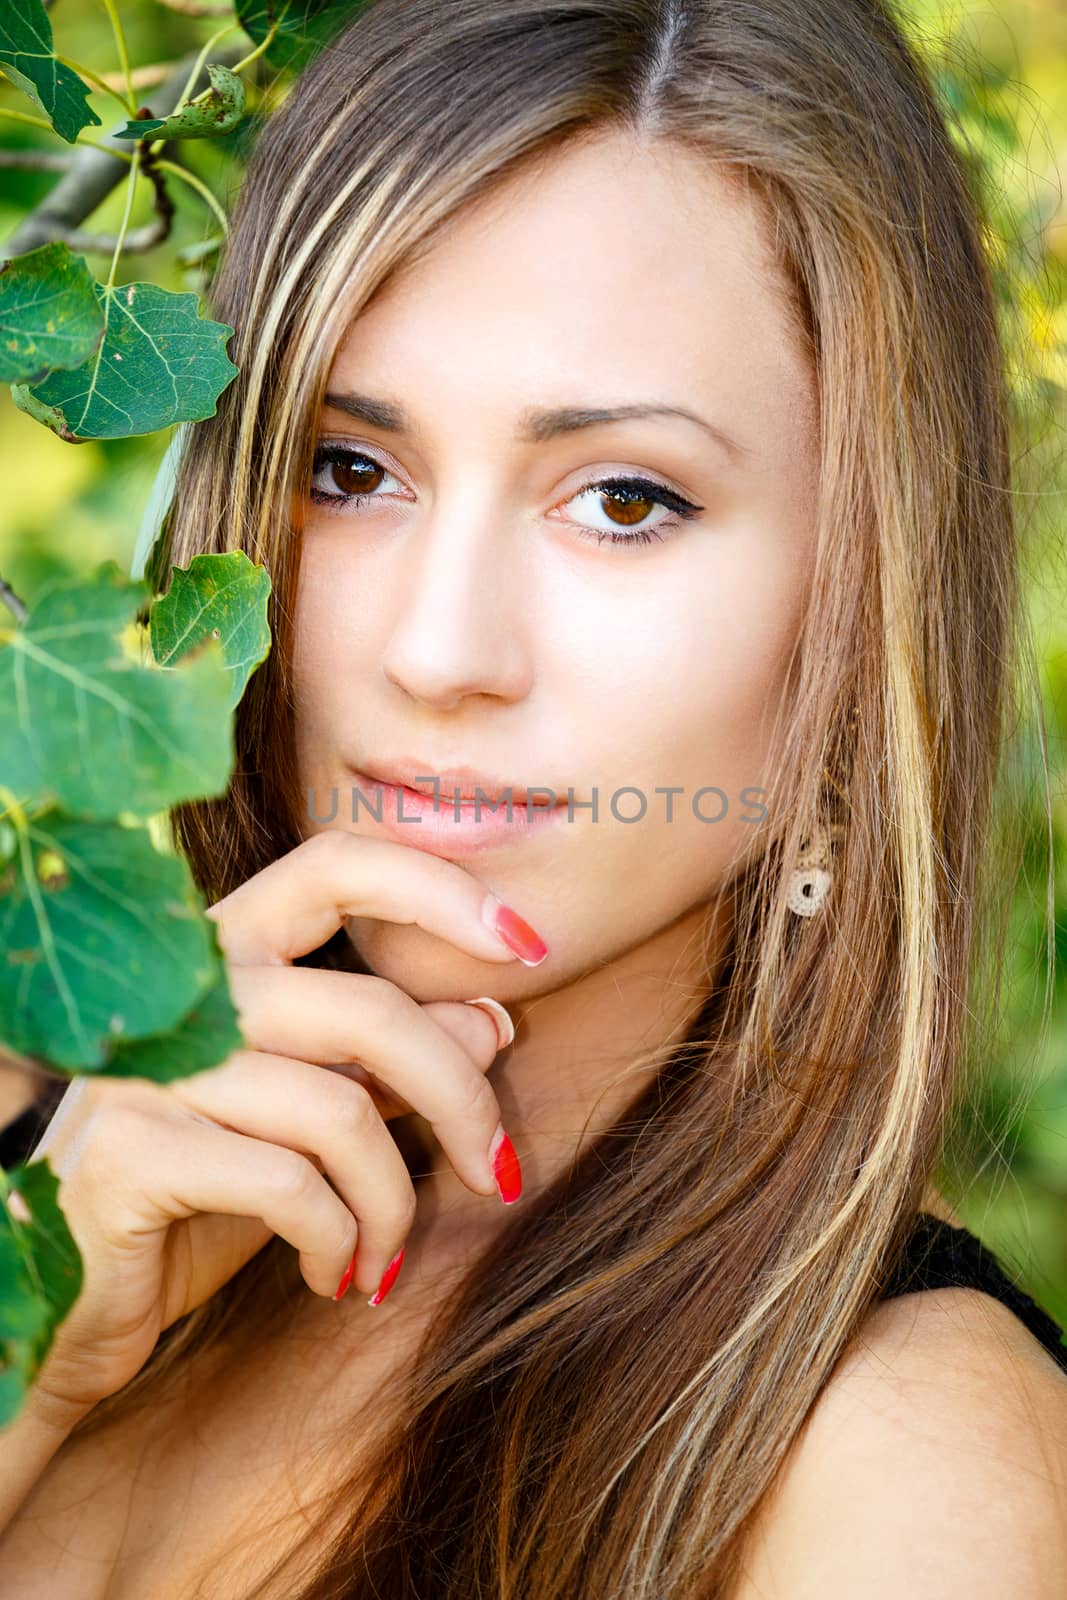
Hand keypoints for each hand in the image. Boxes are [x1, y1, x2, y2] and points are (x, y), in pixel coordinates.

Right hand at [10, 829, 536, 1428]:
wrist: (63, 1301)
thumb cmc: (200, 1197)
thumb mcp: (310, 1123)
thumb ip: (388, 1066)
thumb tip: (493, 1019)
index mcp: (228, 954)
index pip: (336, 865)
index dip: (440, 887)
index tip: (529, 943)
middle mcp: (185, 994)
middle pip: (370, 1008)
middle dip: (461, 1100)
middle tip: (499, 1170)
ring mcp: (149, 1069)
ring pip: (340, 1110)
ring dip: (394, 1202)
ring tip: (387, 1254)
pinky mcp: (129, 1155)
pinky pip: (288, 1186)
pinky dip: (339, 1241)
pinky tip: (335, 1277)